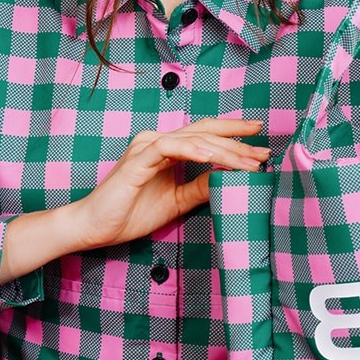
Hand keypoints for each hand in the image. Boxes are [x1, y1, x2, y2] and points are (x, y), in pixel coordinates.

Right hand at [71, 118, 268, 249]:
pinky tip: (211, 157)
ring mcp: (147, 148)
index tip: (261, 144)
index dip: (234, 136)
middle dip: (237, 141)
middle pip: (205, 133)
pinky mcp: (137, 160)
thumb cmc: (130, 213)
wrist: (95, 227)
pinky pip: (168, 148)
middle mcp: (158, 141)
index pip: (206, 135)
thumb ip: (200, 187)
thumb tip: (230, 179)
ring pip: (193, 139)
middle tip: (263, 152)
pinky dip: (191, 150)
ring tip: (248, 162)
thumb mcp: (177, 201)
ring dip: (223, 149)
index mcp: (167, 149)